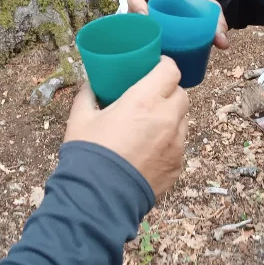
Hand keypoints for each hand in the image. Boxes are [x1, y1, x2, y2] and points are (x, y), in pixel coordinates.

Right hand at [64, 57, 187, 197]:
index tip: (156, 66)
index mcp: (144, 100)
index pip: (171, 70)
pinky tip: (149, 149)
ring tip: (150, 124)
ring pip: (183, 120)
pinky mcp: (177, 165)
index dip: (165, 65)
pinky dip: (169, 141)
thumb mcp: (80, 118)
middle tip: (151, 96)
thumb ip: (88, 95)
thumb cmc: (88, 154)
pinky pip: (179, 145)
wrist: (97, 199)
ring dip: (171, 116)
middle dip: (169, 91)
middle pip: (181, 93)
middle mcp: (166, 118)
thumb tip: (91, 84)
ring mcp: (176, 144)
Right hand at [125, 0, 228, 48]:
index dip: (134, 0)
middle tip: (148, 44)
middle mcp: (144, 1)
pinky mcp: (144, 32)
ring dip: (134, 41)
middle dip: (133, 28)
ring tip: (146, 57)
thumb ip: (216, 23)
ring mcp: (141, 17)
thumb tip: (223, 43)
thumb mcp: (208, 8)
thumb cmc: (198, 2)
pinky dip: (138, 49)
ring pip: (128, 28)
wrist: (198, 6)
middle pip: (128, 12)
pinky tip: (145, 63)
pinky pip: (134, 39)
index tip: (145, 17)